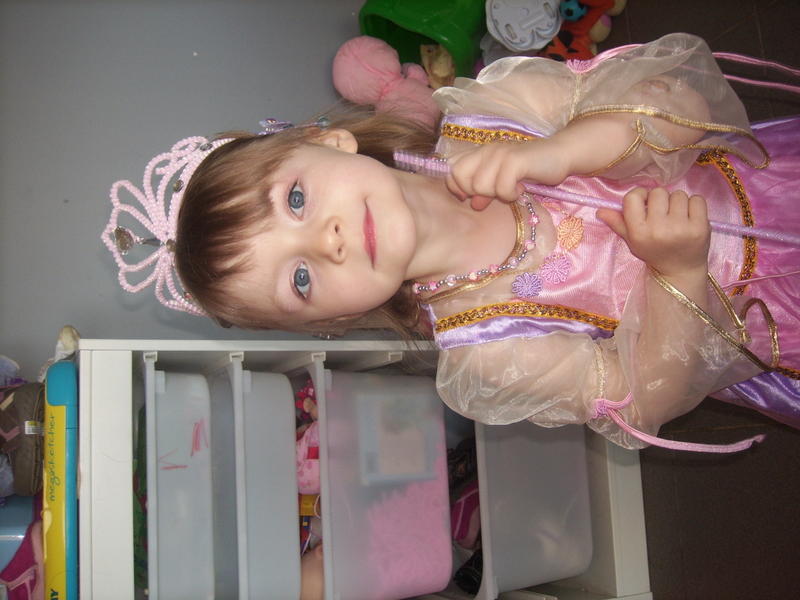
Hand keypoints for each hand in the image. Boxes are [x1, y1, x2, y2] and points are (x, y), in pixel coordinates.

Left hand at [446, 140, 568, 210]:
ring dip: (497, 194)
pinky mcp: (514, 160)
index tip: (471, 196)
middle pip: (460, 176)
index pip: (451, 168)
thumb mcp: (503, 179)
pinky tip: (521, 188)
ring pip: (480, 185)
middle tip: (495, 192)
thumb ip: (484, 189)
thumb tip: (474, 204)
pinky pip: (501, 188)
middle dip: (475, 191)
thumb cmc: (531, 169)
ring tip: (512, 188)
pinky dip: (511, 194)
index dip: (456, 186)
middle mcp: (487, 149)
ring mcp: (500, 153)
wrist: (560, 154)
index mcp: (480, 152)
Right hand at [597, 187, 710, 277]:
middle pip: (658, 192)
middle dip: (661, 199)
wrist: (679, 271)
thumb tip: (600, 210)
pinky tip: (690, 217)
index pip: (633, 197)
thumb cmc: (653, 252)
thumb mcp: (632, 240)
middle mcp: (658, 229)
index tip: (645, 203)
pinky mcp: (700, 227)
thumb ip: (617, 223)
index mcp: (638, 232)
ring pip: (678, 194)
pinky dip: (694, 205)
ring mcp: (681, 228)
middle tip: (663, 213)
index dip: (640, 195)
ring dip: (678, 202)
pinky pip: (697, 199)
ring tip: (677, 217)